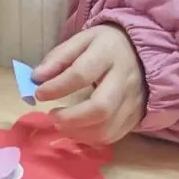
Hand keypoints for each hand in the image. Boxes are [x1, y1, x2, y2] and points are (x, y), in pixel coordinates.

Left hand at [32, 25, 145, 144]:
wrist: (141, 52)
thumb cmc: (105, 46)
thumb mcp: (82, 40)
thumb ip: (59, 58)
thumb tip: (36, 77)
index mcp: (108, 53)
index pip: (82, 74)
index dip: (57, 87)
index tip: (39, 93)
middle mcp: (124, 78)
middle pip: (101, 107)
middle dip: (71, 118)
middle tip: (52, 116)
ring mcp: (133, 100)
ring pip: (108, 127)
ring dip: (79, 132)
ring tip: (61, 124)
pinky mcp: (136, 116)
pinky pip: (114, 135)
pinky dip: (91, 138)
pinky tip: (78, 129)